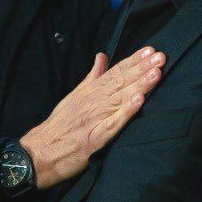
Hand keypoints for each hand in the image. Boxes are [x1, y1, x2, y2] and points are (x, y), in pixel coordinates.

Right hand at [19, 47, 164, 188]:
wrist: (41, 151)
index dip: (134, 61)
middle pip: (121, 82)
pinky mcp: (95, 138)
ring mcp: (95, 118)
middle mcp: (94, 101)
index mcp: (90, 91)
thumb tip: (102, 57)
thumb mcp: (74, 96)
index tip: (150, 50)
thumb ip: (91, 77)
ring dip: (139, 85)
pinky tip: (139, 101)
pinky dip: (126, 111)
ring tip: (156, 73)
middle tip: (161, 57)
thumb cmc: (59, 125)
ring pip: (121, 98)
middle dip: (142, 68)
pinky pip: (113, 123)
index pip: (115, 72)